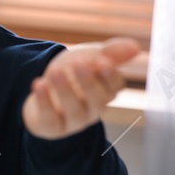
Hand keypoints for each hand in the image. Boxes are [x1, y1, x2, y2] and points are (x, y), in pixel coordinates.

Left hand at [21, 37, 139, 139]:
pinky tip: (38, 84)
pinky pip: (51, 119)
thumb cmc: (73, 73)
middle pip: (98, 100)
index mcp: (106, 90)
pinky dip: (45, 103)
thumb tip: (135, 47)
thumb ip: (112, 52)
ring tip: (54, 71)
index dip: (109, 75)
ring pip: (75, 111)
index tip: (101, 61)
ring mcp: (74, 121)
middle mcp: (94, 108)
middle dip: (89, 83)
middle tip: (79, 65)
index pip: (115, 85)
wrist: (44, 89)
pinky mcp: (53, 128)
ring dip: (66, 91)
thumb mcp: (91, 57)